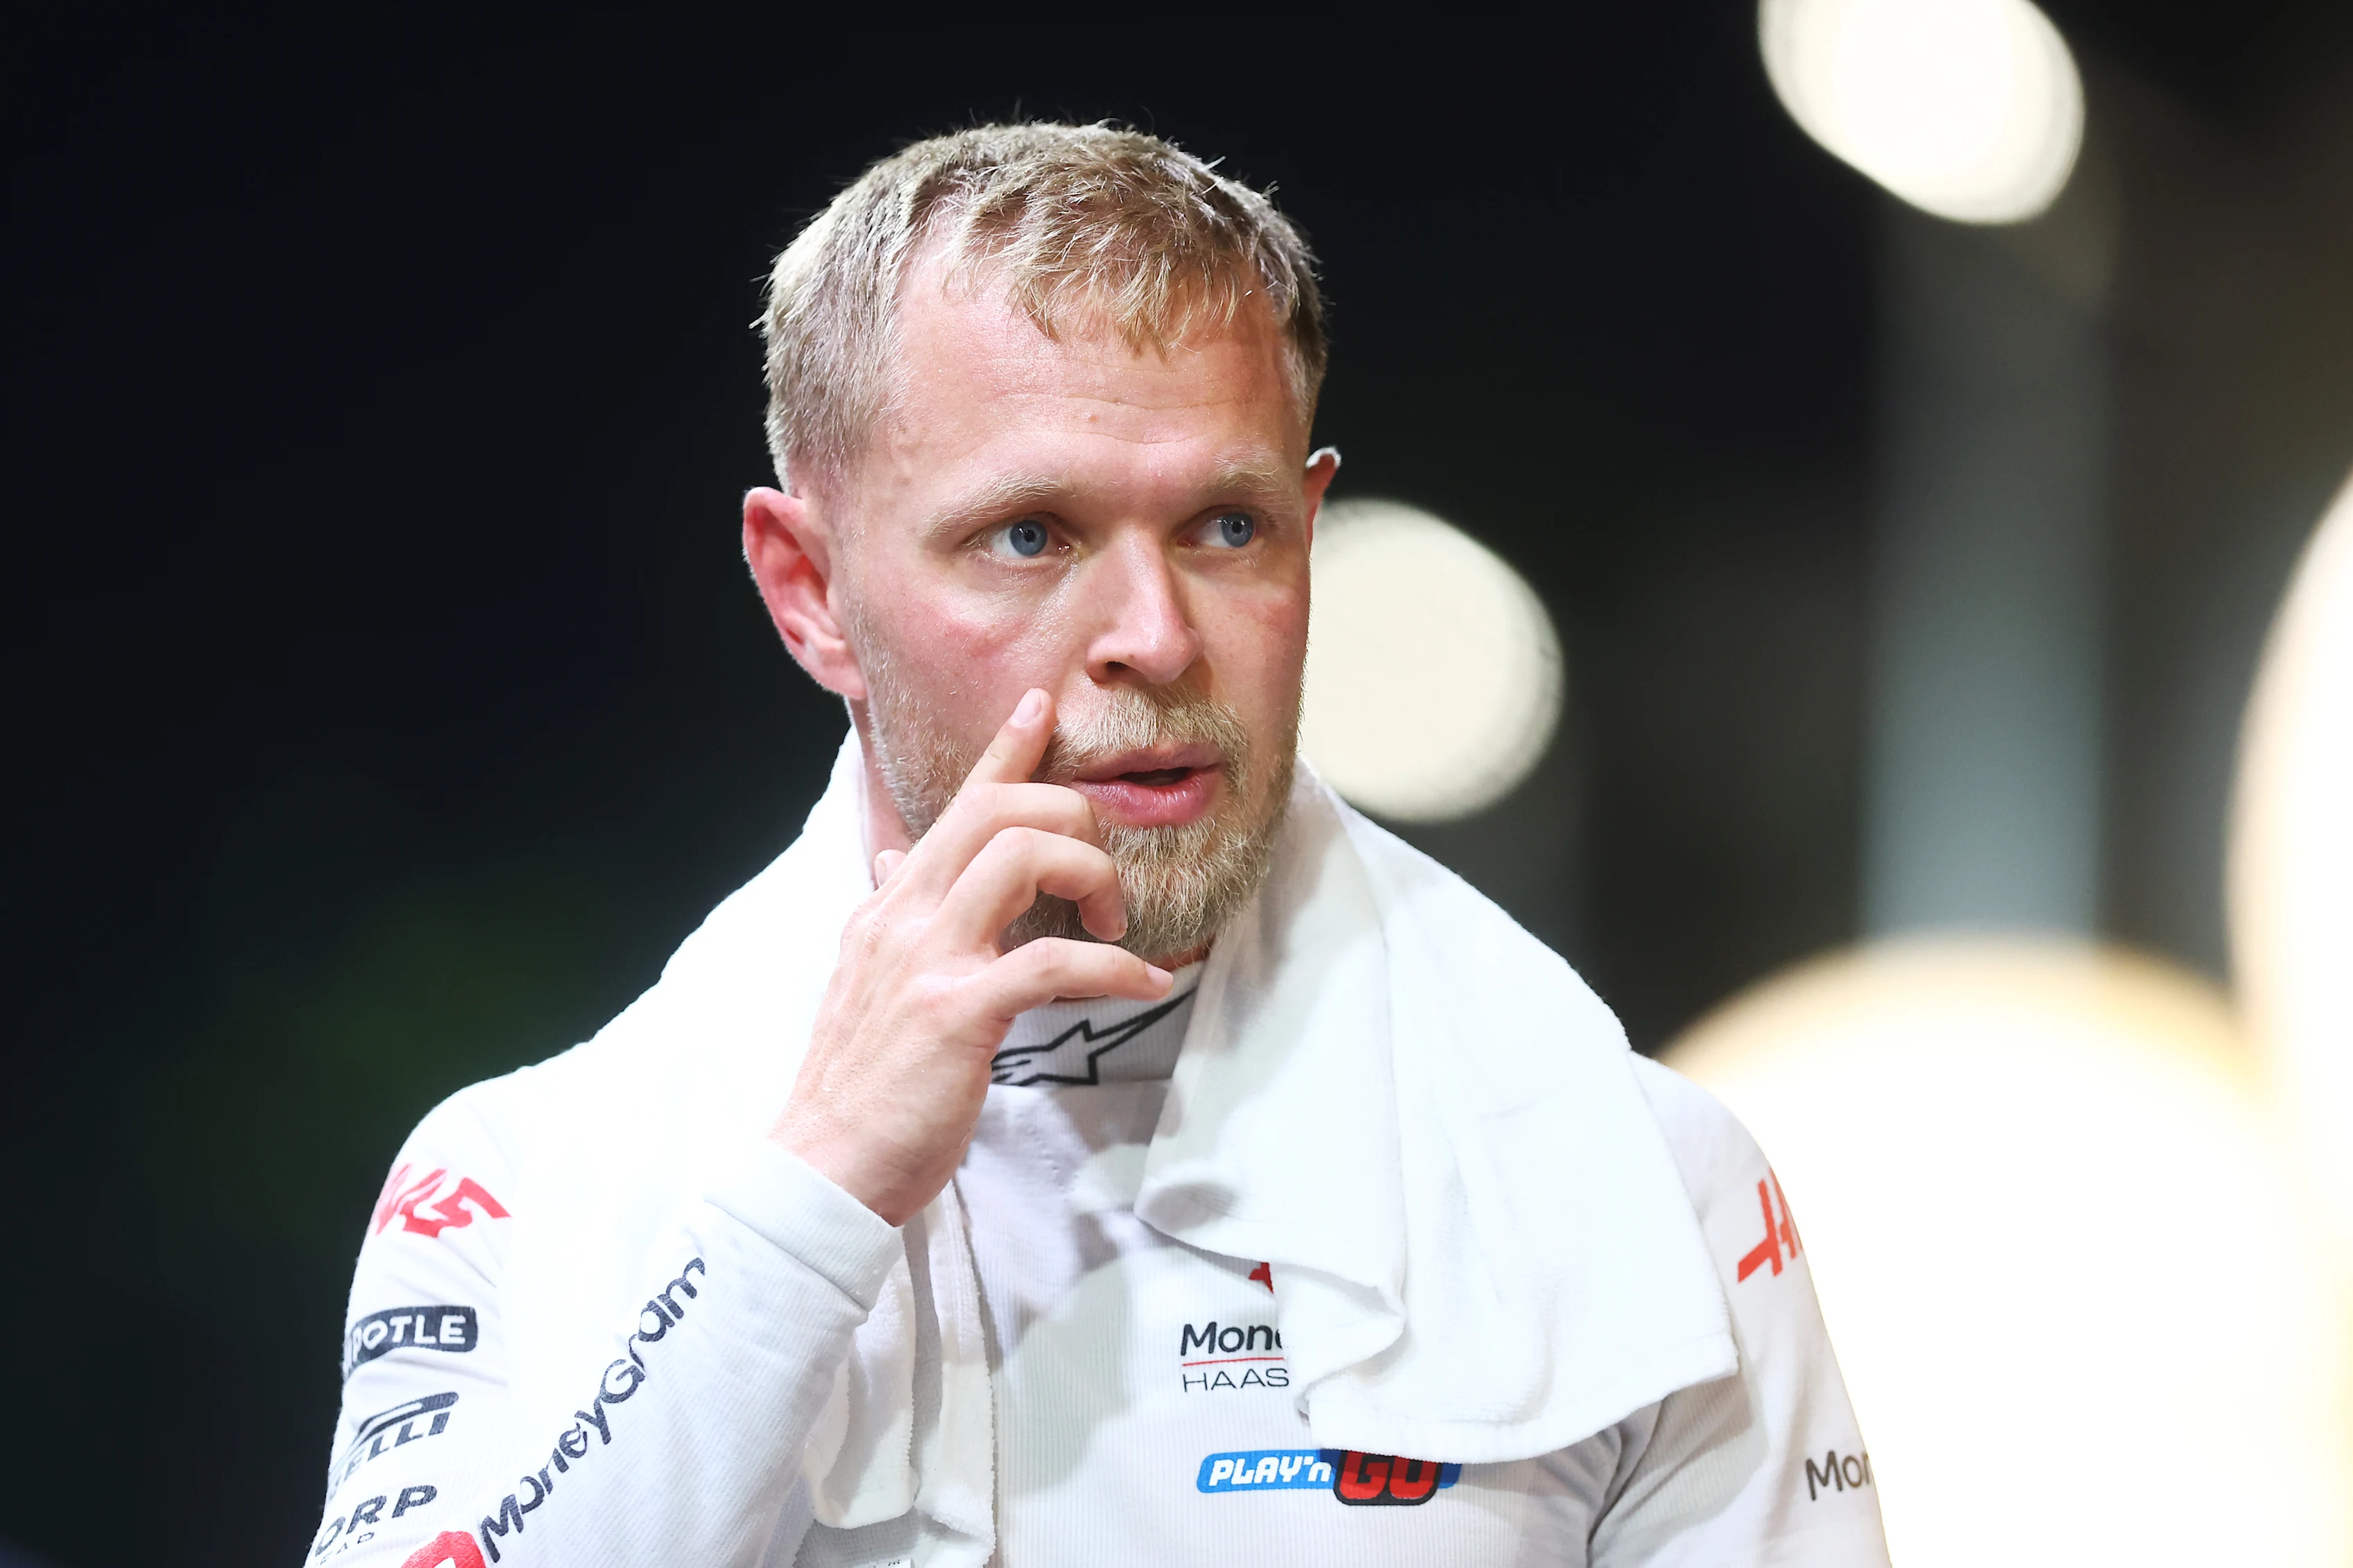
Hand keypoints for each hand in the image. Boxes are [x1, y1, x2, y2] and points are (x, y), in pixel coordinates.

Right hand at [770, 689, 1171, 1224]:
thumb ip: (893, 918)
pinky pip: (1051, 962)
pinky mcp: (956, 1014)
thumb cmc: (860, 1086)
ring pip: (1021, 856)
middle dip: (1071, 819)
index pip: (953, 806)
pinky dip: (1113, 966)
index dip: (1004, 752)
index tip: (1042, 707)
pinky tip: (1144, 983)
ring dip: (1091, 877)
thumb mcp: (869, 981)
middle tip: (1102, 881)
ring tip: (1116, 927)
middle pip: (997, 811)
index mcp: (889, 909)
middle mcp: (902, 918)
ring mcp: (926, 961)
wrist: (820, 1171)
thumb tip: (895, 860)